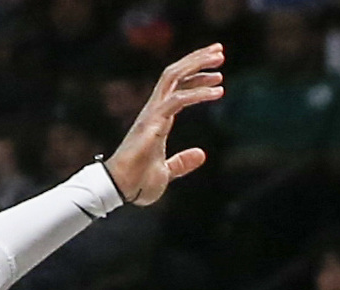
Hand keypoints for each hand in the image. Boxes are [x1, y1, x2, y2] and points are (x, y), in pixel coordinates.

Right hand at [104, 43, 224, 206]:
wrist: (119, 190)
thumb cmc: (137, 182)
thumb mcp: (166, 172)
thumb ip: (181, 162)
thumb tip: (201, 154)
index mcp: (159, 119)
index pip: (178, 88)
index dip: (196, 77)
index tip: (218, 71)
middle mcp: (154, 110)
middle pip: (175, 74)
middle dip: (197, 60)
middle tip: (219, 50)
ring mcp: (151, 114)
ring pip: (173, 77)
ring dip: (197, 65)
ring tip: (219, 58)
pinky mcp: (152, 123)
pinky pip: (177, 100)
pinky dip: (198, 92)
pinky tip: (217, 91)